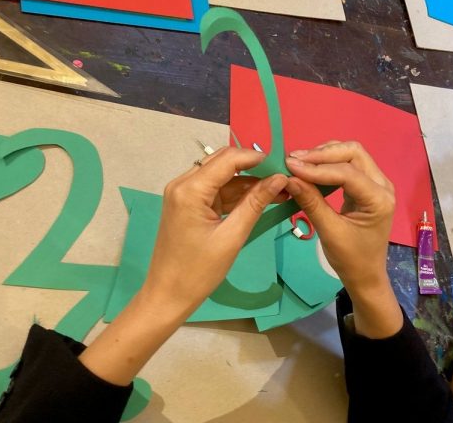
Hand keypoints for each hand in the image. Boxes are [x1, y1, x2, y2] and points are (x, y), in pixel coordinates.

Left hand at [142, 147, 287, 315]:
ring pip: (222, 176)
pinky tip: (261, 198)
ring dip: (249, 181)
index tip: (284, 165)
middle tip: (284, 177)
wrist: (168, 296)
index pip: (228, 159)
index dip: (257, 158)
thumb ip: (255, 203)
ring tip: (280, 190)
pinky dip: (238, 193)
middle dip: (255, 167)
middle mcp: (183, 184)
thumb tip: (280, 179)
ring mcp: (184, 193)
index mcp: (190, 189)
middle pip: (224, 162)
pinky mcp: (189, 204)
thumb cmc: (198, 271)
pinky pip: (217, 190)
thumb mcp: (232, 236)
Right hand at [284, 141, 401, 338]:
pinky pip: (348, 165)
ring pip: (351, 155)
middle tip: (294, 160)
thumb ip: (311, 202)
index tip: (290, 166)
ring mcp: (376, 183)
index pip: (347, 173)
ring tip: (298, 162)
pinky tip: (310, 168)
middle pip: (353, 153)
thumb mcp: (329, 232)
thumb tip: (288, 178)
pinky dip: (328, 163)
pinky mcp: (367, 185)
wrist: (366, 275)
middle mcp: (382, 185)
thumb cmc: (351, 259)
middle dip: (323, 153)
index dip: (318, 167)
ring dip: (325, 155)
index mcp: (379, 199)